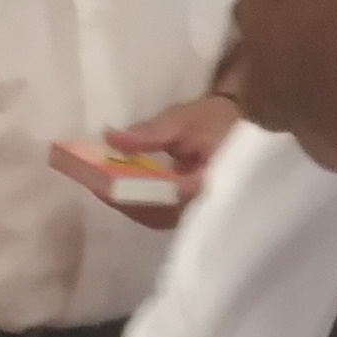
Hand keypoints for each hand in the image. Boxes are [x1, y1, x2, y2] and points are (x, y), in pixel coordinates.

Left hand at [48, 89, 239, 237]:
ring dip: (125, 201)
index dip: (126, 193)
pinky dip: (137, 202)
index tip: (97, 181)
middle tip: (89, 180)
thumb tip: (110, 138)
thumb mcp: (184, 120)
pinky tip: (119, 188)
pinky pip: (158, 215)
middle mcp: (202, 208)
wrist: (247, 130)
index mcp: (206, 185)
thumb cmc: (219, 121)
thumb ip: (150, 132)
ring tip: (98, 182)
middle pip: (151, 213)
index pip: (159, 197)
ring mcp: (197, 215)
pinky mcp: (191, 215)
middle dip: (119, 198)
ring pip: (153, 217)